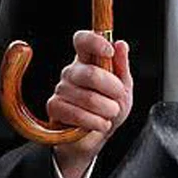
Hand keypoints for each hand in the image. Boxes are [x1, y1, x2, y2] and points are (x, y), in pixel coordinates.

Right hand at [48, 31, 132, 177]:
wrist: (95, 137)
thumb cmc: (108, 109)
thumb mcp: (123, 88)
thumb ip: (121, 67)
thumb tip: (120, 44)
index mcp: (87, 61)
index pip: (82, 40)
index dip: (94, 42)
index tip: (108, 51)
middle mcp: (72, 72)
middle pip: (90, 73)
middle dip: (112, 89)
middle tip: (118, 99)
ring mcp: (61, 89)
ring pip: (87, 98)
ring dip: (106, 110)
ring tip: (109, 114)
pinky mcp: (54, 107)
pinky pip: (75, 113)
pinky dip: (94, 122)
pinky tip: (100, 123)